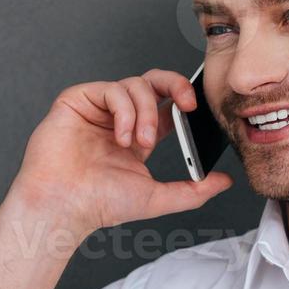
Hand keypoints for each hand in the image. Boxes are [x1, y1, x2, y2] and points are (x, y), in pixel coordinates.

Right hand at [8, 69, 233, 234]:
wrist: (64, 206)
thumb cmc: (99, 204)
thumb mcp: (158, 198)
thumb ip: (193, 191)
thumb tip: (224, 182)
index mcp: (137, 136)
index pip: (166, 105)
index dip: (183, 101)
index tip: (196, 111)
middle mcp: (118, 118)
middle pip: (153, 82)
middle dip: (175, 85)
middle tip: (187, 103)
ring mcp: (98, 108)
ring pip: (135, 85)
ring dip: (145, 112)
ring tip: (139, 141)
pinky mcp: (78, 100)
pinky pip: (111, 89)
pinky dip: (124, 111)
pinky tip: (121, 136)